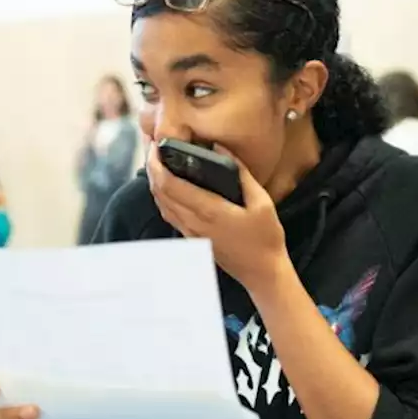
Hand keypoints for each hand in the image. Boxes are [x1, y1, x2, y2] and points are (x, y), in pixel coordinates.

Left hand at [146, 143, 287, 292]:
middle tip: (153, 149)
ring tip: (158, 163)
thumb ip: (241, 173)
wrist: (262, 273)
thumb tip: (220, 147)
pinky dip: (163, 197)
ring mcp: (190, 232)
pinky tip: (168, 187)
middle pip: (160, 192)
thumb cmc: (265, 237)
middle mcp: (193, 222)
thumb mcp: (261, 201)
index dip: (157, 164)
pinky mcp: (192, 239)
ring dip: (155, 183)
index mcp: (208, 210)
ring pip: (161, 205)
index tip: (155, 146)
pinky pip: (169, 214)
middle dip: (152, 168)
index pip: (169, 184)